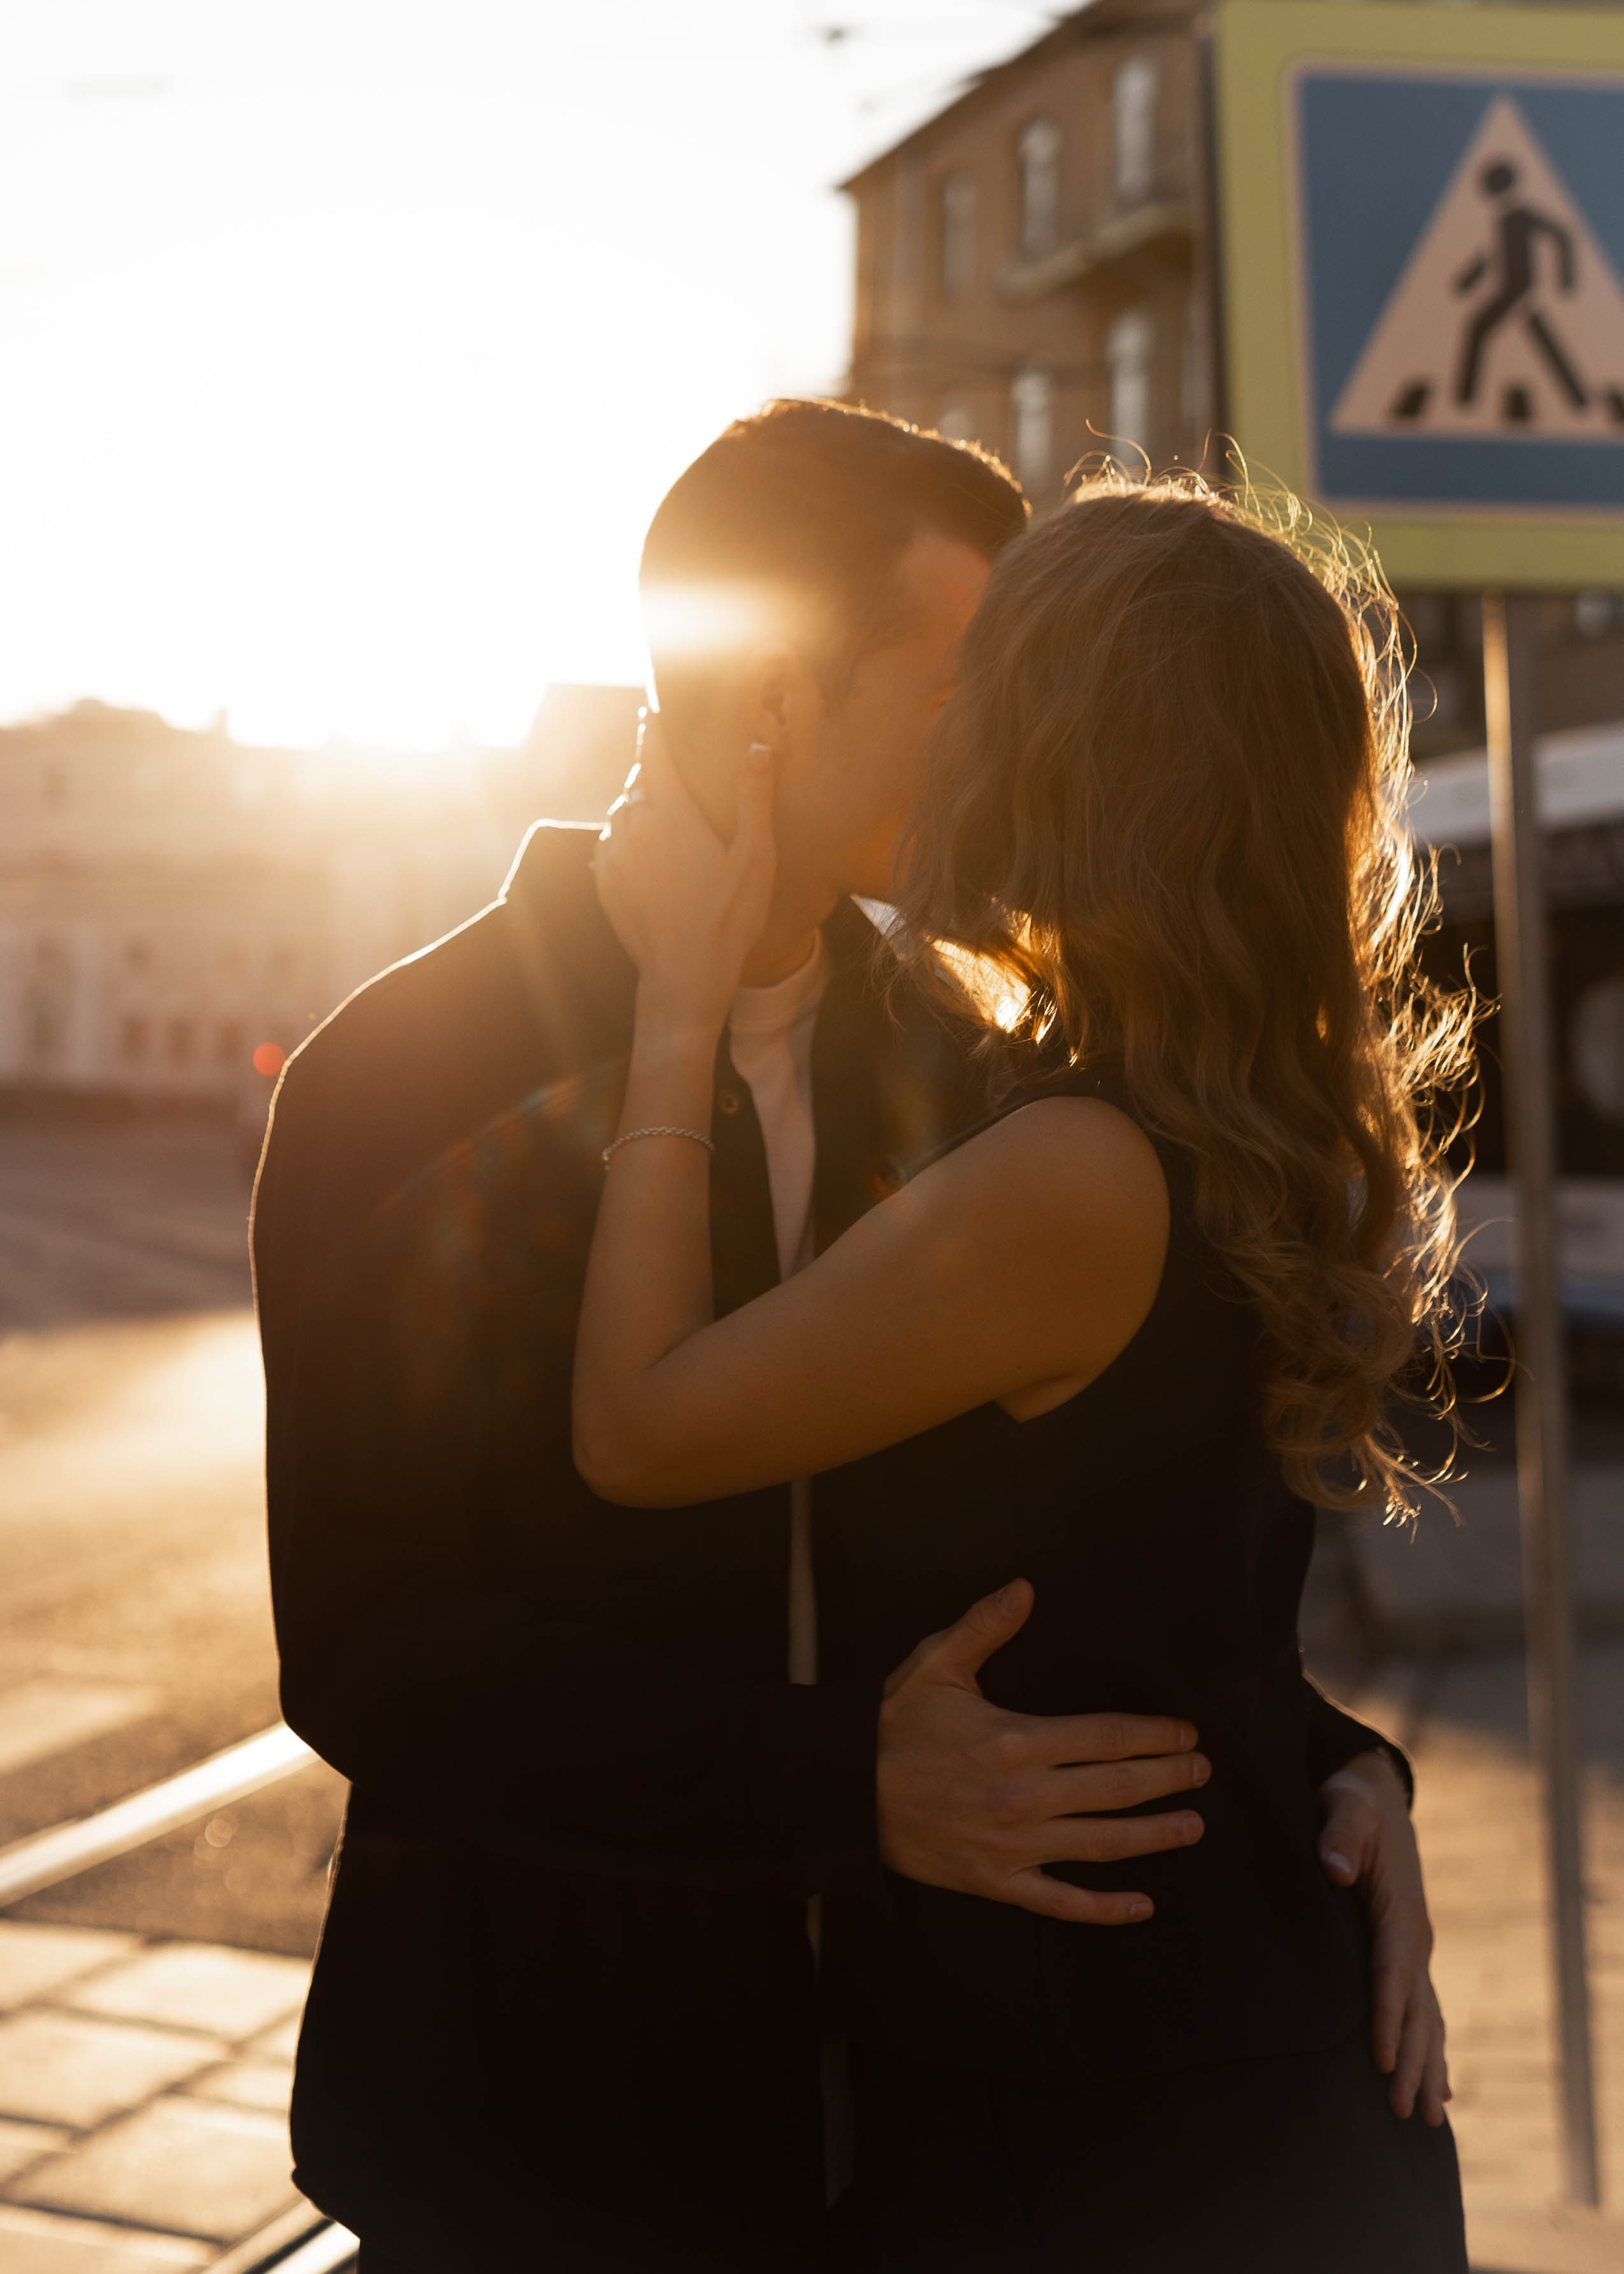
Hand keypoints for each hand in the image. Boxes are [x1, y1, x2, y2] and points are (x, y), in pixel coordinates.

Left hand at [594, 716, 776, 1031]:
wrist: (684, 975)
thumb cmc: (728, 918)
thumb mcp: (755, 858)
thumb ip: (755, 799)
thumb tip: (757, 747)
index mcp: (672, 814)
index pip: (654, 756)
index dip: (652, 730)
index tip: (650, 713)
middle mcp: (635, 828)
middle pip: (635, 784)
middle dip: (648, 772)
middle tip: (664, 769)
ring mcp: (615, 857)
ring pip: (618, 813)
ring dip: (634, 805)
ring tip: (654, 811)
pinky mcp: (605, 884)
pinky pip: (607, 845)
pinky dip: (620, 837)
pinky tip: (637, 848)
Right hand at [877, 1578, 1209, 1924]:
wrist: (845, 1794)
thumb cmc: (892, 1726)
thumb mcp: (935, 1665)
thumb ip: (984, 1626)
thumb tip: (1025, 1588)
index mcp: (1018, 1740)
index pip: (1107, 1737)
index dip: (1156, 1737)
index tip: (1187, 1734)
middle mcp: (1025, 1797)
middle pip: (1117, 1789)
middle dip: (1168, 1779)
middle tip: (1203, 1773)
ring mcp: (1013, 1846)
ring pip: (1102, 1845)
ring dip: (1154, 1835)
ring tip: (1192, 1826)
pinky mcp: (996, 1882)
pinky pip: (1061, 1902)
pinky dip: (1105, 1908)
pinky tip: (1142, 1903)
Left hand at [1318, 1750, 1450, 2123]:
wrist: (1376, 1796)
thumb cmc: (1353, 1802)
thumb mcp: (1345, 1805)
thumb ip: (1340, 1834)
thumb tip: (1337, 1868)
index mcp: (1399, 1909)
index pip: (1391, 1971)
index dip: (1386, 2017)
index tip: (1381, 2061)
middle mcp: (1415, 1936)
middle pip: (1415, 2010)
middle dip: (1412, 2062)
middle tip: (1406, 2112)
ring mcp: (1416, 1947)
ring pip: (1426, 2018)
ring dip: (1427, 2067)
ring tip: (1428, 2116)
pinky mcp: (1406, 1952)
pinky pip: (1422, 2008)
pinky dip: (1431, 2048)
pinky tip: (1440, 2086)